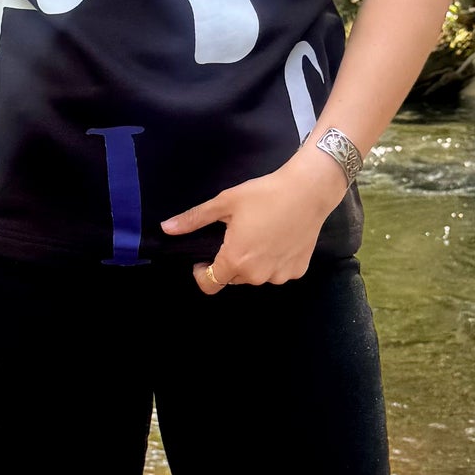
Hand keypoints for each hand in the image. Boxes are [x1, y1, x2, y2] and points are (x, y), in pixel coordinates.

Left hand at [160, 146, 349, 292]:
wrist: (308, 190)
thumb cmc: (265, 194)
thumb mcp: (225, 203)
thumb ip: (194, 219)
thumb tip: (165, 228)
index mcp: (235, 261)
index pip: (209, 285)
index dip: (201, 274)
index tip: (204, 258)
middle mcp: (257, 275)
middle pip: (233, 278)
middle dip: (229, 263)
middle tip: (238, 236)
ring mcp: (280, 275)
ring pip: (256, 276)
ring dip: (252, 263)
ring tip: (259, 235)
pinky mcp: (298, 270)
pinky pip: (278, 272)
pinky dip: (274, 261)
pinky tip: (279, 239)